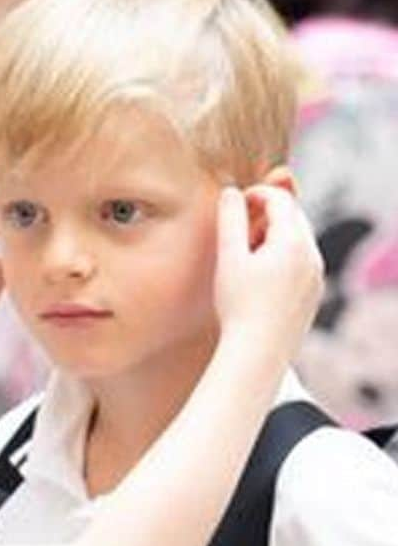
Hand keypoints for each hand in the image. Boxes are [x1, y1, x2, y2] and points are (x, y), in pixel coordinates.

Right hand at [213, 186, 322, 359]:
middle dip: (268, 214)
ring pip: (299, 241)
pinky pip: (301, 263)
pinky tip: (259, 277)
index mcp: (293, 241)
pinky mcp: (313, 294)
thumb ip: (230, 221)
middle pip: (294, 218)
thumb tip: (231, 192)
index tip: (235, 202)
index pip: (280, 201)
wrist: (257, 352)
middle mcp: (312, 255)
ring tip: (246, 253)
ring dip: (275, 236)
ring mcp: (316, 276)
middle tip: (238, 226)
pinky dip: (283, 257)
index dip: (256, 194)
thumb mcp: (229, 258)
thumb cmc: (238, 306)